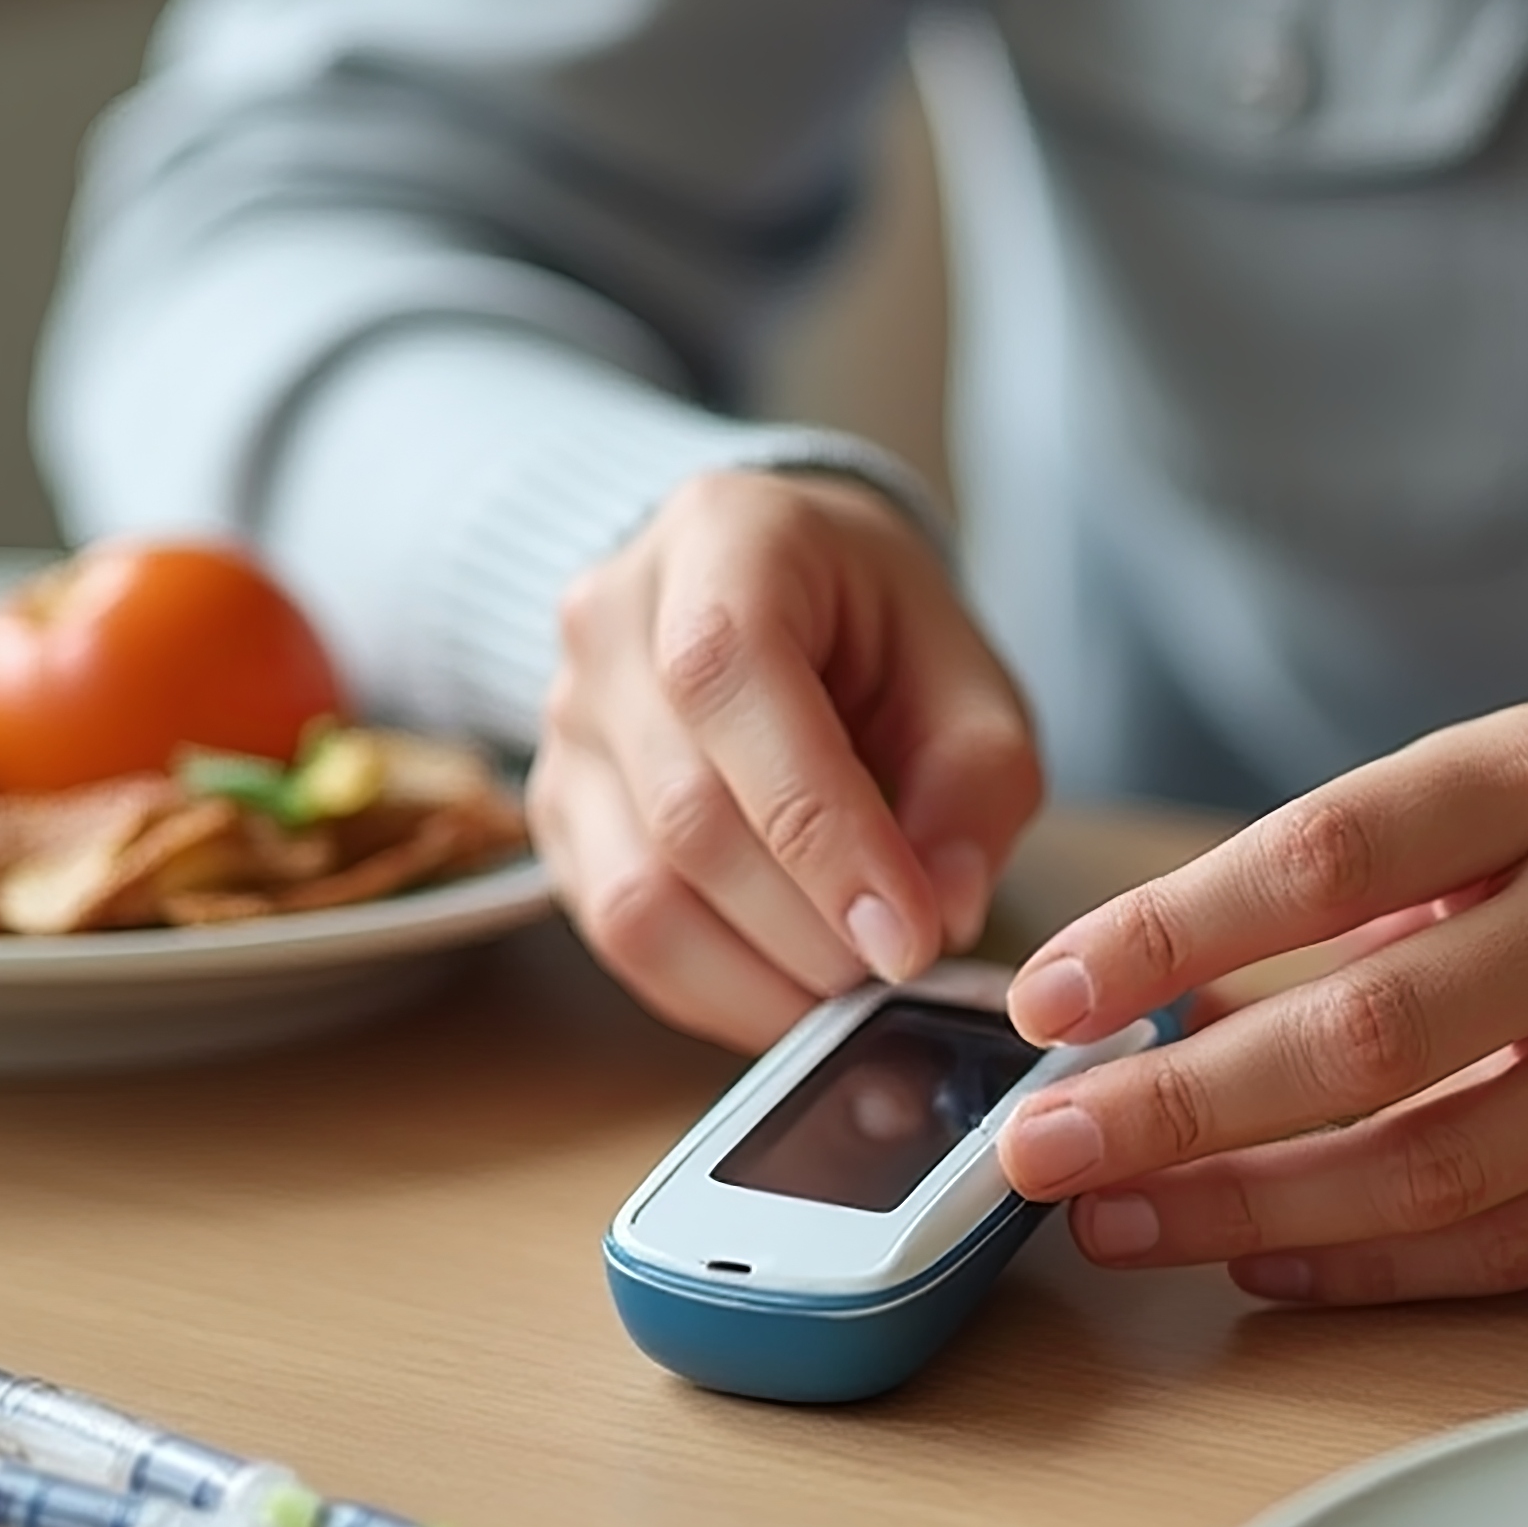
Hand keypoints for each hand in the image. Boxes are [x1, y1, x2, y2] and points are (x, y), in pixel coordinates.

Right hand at [530, 470, 1043, 1049]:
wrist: (771, 599)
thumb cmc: (870, 628)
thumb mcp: (964, 673)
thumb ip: (973, 784)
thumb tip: (940, 909)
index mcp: (720, 537)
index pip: (730, 680)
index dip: (823, 828)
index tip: (909, 934)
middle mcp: (610, 623)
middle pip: (687, 811)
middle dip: (809, 924)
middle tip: (900, 966)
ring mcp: (564, 724)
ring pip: (637, 893)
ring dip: (759, 976)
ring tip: (849, 987)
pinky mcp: (553, 815)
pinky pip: (615, 935)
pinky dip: (713, 989)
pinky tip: (787, 986)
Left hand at [992, 705, 1527, 1302]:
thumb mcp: (1485, 795)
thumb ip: (1321, 887)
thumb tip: (1119, 1004)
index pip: (1324, 858)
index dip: (1168, 931)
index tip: (1046, 995)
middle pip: (1366, 1032)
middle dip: (1176, 1104)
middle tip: (1042, 1146)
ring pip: (1432, 1163)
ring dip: (1246, 1204)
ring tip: (1113, 1219)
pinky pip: (1511, 1245)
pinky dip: (1367, 1262)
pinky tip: (1253, 1255)